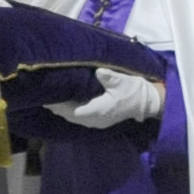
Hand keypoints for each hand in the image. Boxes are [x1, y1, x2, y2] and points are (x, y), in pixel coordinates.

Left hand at [50, 66, 165, 128]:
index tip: (47, 97)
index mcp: (98, 111)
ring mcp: (98, 121)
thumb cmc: (134, 91)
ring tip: (53, 100)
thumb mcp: (123, 81)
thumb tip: (99, 71)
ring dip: (64, 110)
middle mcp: (95, 119)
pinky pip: (81, 117)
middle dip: (58, 107)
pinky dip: (72, 111)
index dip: (59, 105)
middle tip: (45, 96)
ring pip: (75, 117)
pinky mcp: (101, 119)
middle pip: (70, 115)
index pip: (72, 110)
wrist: (148, 102)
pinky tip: (68, 103)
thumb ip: (109, 77)